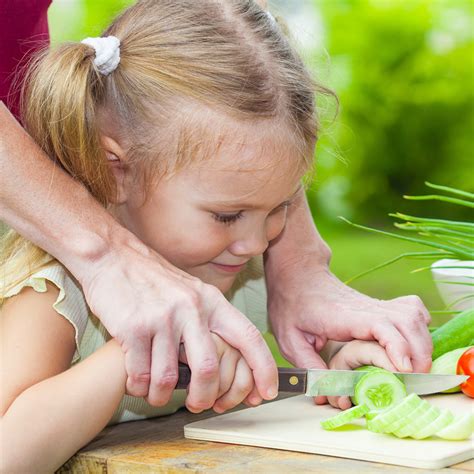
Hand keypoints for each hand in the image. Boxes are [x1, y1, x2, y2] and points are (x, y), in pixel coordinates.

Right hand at [81, 238, 276, 409]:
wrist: (113, 257)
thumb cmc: (153, 279)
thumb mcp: (191, 291)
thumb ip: (208, 320)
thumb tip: (225, 360)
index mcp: (211, 300)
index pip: (249, 337)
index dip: (263, 368)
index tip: (267, 392)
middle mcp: (192, 308)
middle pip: (209, 368)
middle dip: (205, 396)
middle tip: (199, 405)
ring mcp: (162, 318)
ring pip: (169, 378)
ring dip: (163, 396)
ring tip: (158, 394)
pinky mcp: (133, 327)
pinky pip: (141, 374)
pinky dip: (139, 387)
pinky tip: (137, 382)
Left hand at [267, 264, 431, 404]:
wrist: (297, 274)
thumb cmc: (291, 304)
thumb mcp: (289, 338)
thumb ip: (308, 365)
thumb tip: (328, 392)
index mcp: (341, 316)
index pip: (379, 325)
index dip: (396, 346)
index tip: (403, 369)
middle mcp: (363, 307)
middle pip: (406, 321)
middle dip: (418, 353)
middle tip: (413, 380)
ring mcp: (373, 304)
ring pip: (413, 315)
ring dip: (422, 343)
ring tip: (416, 369)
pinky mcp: (378, 305)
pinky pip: (411, 310)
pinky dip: (420, 327)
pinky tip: (412, 344)